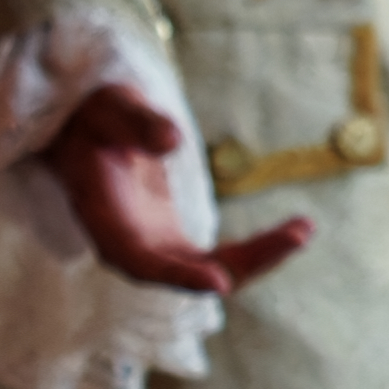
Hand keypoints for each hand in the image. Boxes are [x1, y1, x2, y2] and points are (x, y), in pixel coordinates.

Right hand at [43, 79, 315, 295]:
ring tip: (304, 229)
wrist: (85, 133)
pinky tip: (295, 229)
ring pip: (209, 270)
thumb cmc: (95, 116)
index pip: (139, 260)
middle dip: (243, 262)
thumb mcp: (110, 106)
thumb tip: (173, 140)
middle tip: (296, 236)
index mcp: (104, 217)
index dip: (177, 275)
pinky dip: (256, 249)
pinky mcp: (174, 243)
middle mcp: (129, 244)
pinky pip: (218, 258)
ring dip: (259, 258)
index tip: (219, 282)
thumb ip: (137, 122)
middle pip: (186, 272)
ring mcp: (154, 248)